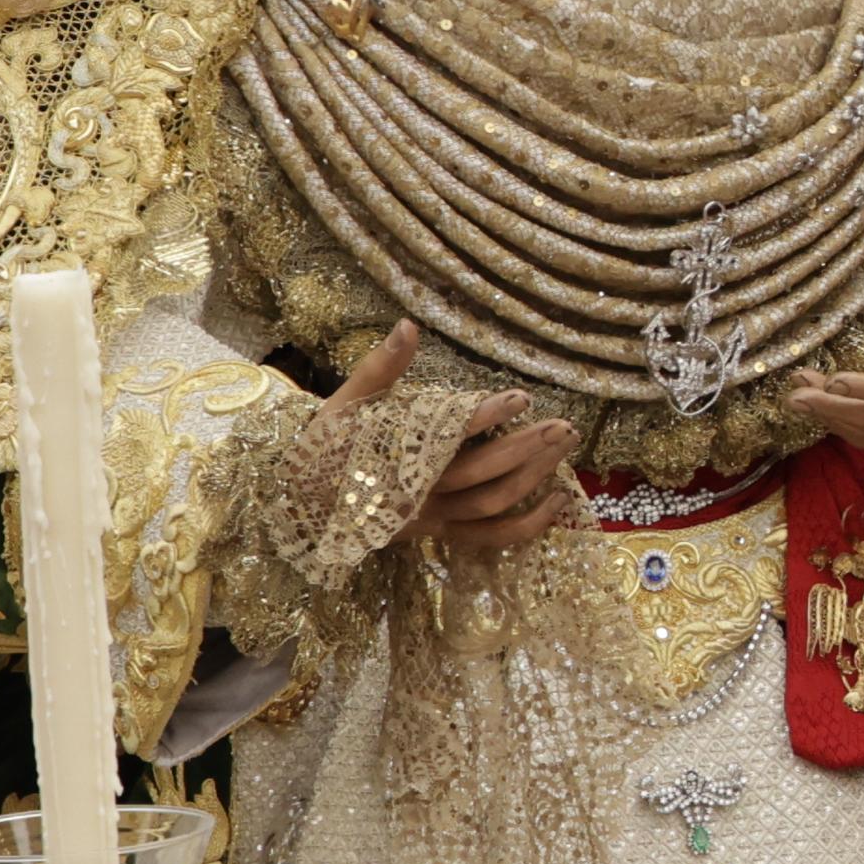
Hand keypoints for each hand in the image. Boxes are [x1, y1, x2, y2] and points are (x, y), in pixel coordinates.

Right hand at [336, 324, 568, 554]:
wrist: (298, 502)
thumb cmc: (322, 447)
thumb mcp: (344, 403)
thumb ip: (380, 367)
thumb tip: (408, 325)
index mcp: (393, 457)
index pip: (448, 436)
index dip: (486, 418)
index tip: (522, 397)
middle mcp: (416, 493)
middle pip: (481, 473)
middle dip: (526, 448)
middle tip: (564, 424)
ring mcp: (430, 517)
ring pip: (491, 503)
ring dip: (533, 476)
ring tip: (565, 445)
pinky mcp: (437, 534)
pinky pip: (489, 538)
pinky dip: (527, 527)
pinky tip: (560, 503)